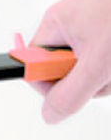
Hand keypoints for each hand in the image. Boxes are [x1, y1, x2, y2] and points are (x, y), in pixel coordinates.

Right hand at [30, 0, 110, 123]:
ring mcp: (93, 30)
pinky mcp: (109, 35)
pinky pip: (105, 64)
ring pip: (90, 71)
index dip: (52, 83)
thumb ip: (70, 92)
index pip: (35, 67)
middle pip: (65, 72)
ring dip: (108, 76)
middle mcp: (71, 26)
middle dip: (90, 81)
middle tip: (106, 73)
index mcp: (56, 25)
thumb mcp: (98, 62)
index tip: (74, 86)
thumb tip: (49, 114)